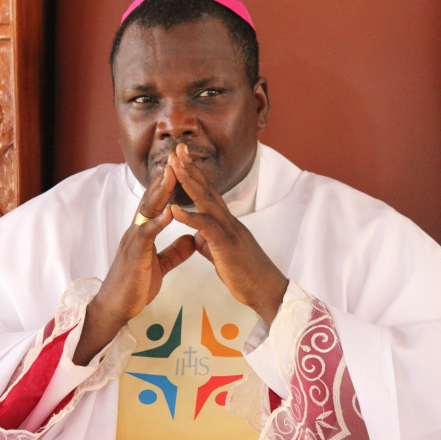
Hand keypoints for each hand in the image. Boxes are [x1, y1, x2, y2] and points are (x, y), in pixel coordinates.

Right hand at [73, 159, 195, 364]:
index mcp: (143, 232)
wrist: (116, 308)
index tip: (180, 166)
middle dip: (163, 177)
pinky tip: (170, 212)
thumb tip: (191, 239)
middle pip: (151, 198)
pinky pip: (146, 235)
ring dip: (160, 192)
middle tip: (176, 156)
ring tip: (172, 174)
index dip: (168, 184)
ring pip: (147, 210)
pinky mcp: (134, 255)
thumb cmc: (135, 286)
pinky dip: (158, 222)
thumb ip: (174, 252)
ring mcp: (134, 241)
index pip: (156, 202)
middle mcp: (137, 231)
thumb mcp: (160, 266)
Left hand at [169, 143, 287, 323]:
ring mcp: (229, 231)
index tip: (182, 159)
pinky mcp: (226, 246)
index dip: (195, 175)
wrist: (267, 291)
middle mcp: (229, 221)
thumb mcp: (224, 256)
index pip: (209, 193)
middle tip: (177, 148)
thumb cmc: (247, 275)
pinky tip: (174, 210)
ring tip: (174, 167)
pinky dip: (189, 217)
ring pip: (207, 201)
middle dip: (191, 168)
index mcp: (226, 223)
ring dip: (189, 182)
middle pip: (207, 189)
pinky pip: (206, 228)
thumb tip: (198, 238)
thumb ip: (210, 243)